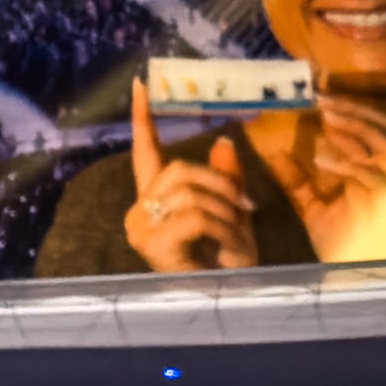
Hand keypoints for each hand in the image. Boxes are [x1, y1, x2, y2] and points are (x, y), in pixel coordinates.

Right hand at [121, 94, 258, 273]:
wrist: (230, 300)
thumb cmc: (229, 266)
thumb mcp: (234, 212)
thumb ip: (227, 178)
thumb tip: (223, 141)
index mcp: (156, 202)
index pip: (147, 154)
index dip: (144, 119)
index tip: (141, 85)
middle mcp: (140, 214)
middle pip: (178, 169)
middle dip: (220, 184)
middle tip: (245, 209)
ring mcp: (141, 229)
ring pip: (188, 190)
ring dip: (225, 209)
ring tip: (237, 235)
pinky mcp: (151, 244)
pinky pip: (194, 214)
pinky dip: (221, 227)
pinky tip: (227, 248)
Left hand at [280, 87, 385, 255]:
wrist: (354, 273)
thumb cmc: (342, 242)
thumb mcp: (314, 206)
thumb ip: (298, 180)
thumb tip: (276, 154)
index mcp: (379, 169)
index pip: (373, 127)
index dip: (351, 109)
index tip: (321, 97)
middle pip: (383, 126)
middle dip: (354, 109)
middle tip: (322, 98)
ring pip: (382, 144)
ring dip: (354, 128)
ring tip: (326, 118)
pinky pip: (369, 175)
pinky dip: (345, 165)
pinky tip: (320, 160)